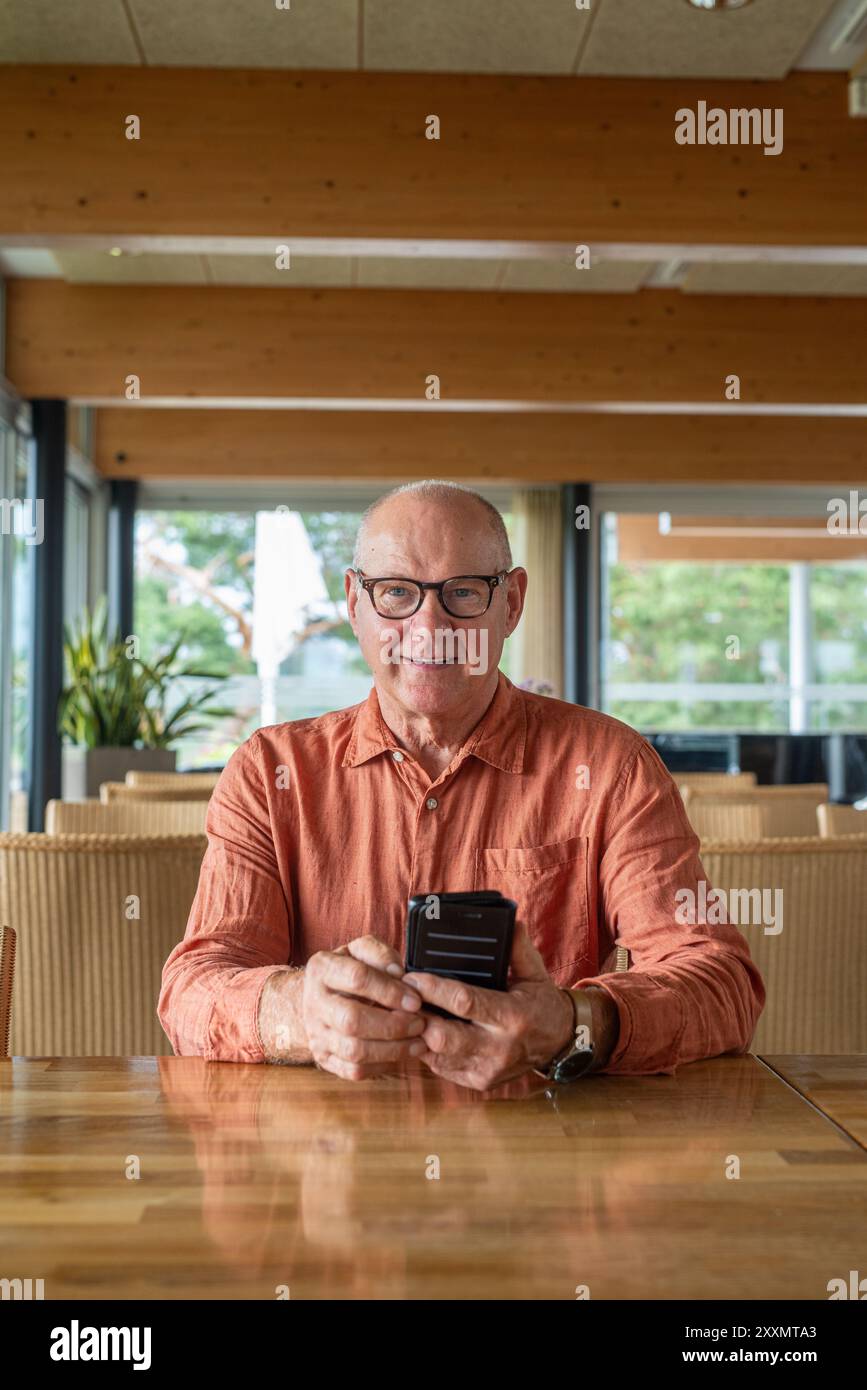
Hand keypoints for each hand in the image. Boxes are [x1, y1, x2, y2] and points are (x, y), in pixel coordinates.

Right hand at [302, 935, 425, 1080]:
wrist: (322, 996)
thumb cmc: (350, 970)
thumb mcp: (362, 950)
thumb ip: (381, 954)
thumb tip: (398, 973)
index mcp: (321, 968)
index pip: (357, 979)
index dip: (390, 991)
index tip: (416, 1000)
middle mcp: (314, 1002)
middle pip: (352, 1020)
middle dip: (393, 1025)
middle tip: (420, 1023)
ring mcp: (316, 1034)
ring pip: (354, 1051)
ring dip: (393, 1049)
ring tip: (418, 1041)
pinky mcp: (324, 1058)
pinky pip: (354, 1070)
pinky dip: (383, 1065)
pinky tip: (402, 1053)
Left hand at [402, 921, 575, 1091]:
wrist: (560, 1043)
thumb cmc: (541, 1003)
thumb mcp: (535, 972)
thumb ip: (518, 949)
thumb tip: (508, 921)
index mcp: (513, 1015)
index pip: (463, 1002)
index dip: (433, 989)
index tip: (411, 977)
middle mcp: (499, 1048)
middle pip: (443, 1036)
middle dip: (418, 1016)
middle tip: (402, 997)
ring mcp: (487, 1070)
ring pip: (437, 1055)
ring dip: (419, 1033)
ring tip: (409, 1012)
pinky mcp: (478, 1082)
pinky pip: (442, 1068)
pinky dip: (429, 1049)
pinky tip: (424, 1030)